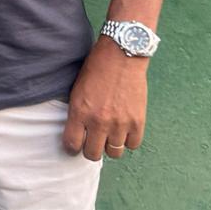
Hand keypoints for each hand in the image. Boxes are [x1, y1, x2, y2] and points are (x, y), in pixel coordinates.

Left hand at [63, 38, 148, 160]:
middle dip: (91, 150)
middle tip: (93, 141)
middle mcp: (98, 121)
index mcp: (79, 111)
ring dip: (111, 145)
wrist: (121, 55)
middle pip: (93, 154)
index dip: (73, 147)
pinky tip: (124, 130)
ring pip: (114, 153)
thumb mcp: (77, 90)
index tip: (76, 144)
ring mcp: (120, 123)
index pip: (72, 145)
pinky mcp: (138, 121)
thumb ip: (77, 113)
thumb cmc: (96, 68)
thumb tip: (78, 134)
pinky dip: (129, 140)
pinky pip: (133, 145)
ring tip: (110, 134)